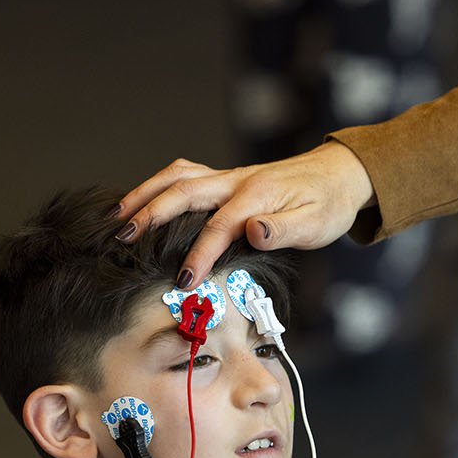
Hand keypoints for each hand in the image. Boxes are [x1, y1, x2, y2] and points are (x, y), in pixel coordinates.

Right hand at [115, 143, 374, 289]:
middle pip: (183, 191)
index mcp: (256, 195)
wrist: (339, 175)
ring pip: (177, 178)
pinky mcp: (226, 181)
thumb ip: (282, 230)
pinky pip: (185, 178)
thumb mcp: (315, 223)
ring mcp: (228, 178)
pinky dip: (158, 187)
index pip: (218, 227)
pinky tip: (142, 202)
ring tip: (118, 216)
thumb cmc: (327, 203)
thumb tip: (252, 232)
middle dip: (150, 214)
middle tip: (123, 238)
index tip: (183, 282)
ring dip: (145, 194)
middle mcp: (236, 181)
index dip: (198, 255)